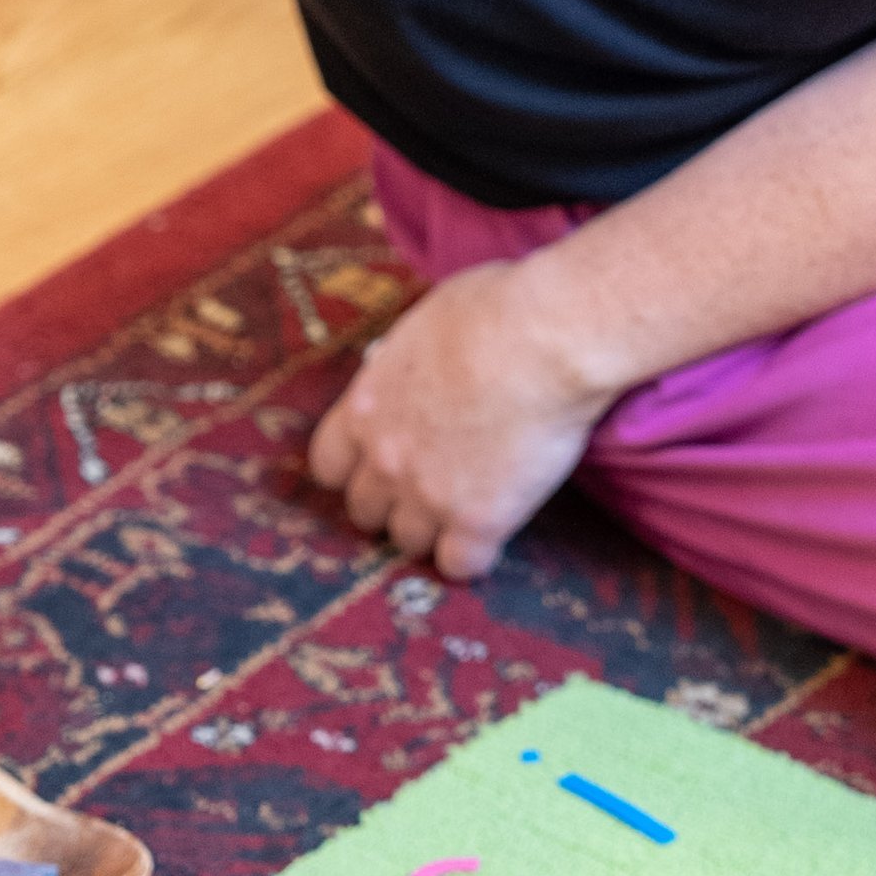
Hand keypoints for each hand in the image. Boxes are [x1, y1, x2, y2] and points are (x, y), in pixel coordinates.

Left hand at [307, 261, 618, 580]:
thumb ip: (402, 364)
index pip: (329, 463)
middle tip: (429, 488)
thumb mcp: (423, 324)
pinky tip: (493, 534)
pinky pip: (461, 566)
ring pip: (409, 542)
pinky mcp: (478, 521)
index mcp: (366, 406)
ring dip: (432, 530)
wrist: (545, 337)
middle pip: (366, 511)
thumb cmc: (493, 309)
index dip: (355, 468)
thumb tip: (396, 365)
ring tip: (464, 511)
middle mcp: (385, 458)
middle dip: (393, 502)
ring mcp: (429, 495)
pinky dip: (474, 556)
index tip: (380, 463)